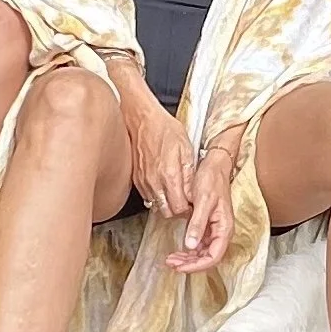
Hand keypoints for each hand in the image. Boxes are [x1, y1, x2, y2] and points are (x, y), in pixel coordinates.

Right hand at [116, 72, 195, 222]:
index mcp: (169, 175)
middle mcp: (154, 182)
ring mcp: (143, 182)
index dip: (189, 208)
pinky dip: (157, 196)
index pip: (180, 208)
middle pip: (167, 212)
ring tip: (175, 192)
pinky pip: (147, 197)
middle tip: (186, 199)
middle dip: (178, 210)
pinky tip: (163, 186)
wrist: (142, 118)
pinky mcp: (136, 179)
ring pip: (156, 207)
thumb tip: (193, 194)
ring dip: (167, 204)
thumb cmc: (164, 129)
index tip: (194, 201)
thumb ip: (189, 175)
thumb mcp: (186, 148)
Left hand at [170, 126, 244, 271]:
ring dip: (188, 259)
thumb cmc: (211, 180)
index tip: (180, 267)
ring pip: (203, 253)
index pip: (213, 256)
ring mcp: (214, 229)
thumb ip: (197, 224)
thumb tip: (190, 245)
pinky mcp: (207, 225)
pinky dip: (188, 250)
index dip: (197, 265)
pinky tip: (178, 250)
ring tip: (171, 259)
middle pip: (208, 258)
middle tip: (171, 263)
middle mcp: (221, 232)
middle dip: (190, 264)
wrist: (214, 165)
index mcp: (224, 228)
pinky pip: (199, 244)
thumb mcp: (203, 201)